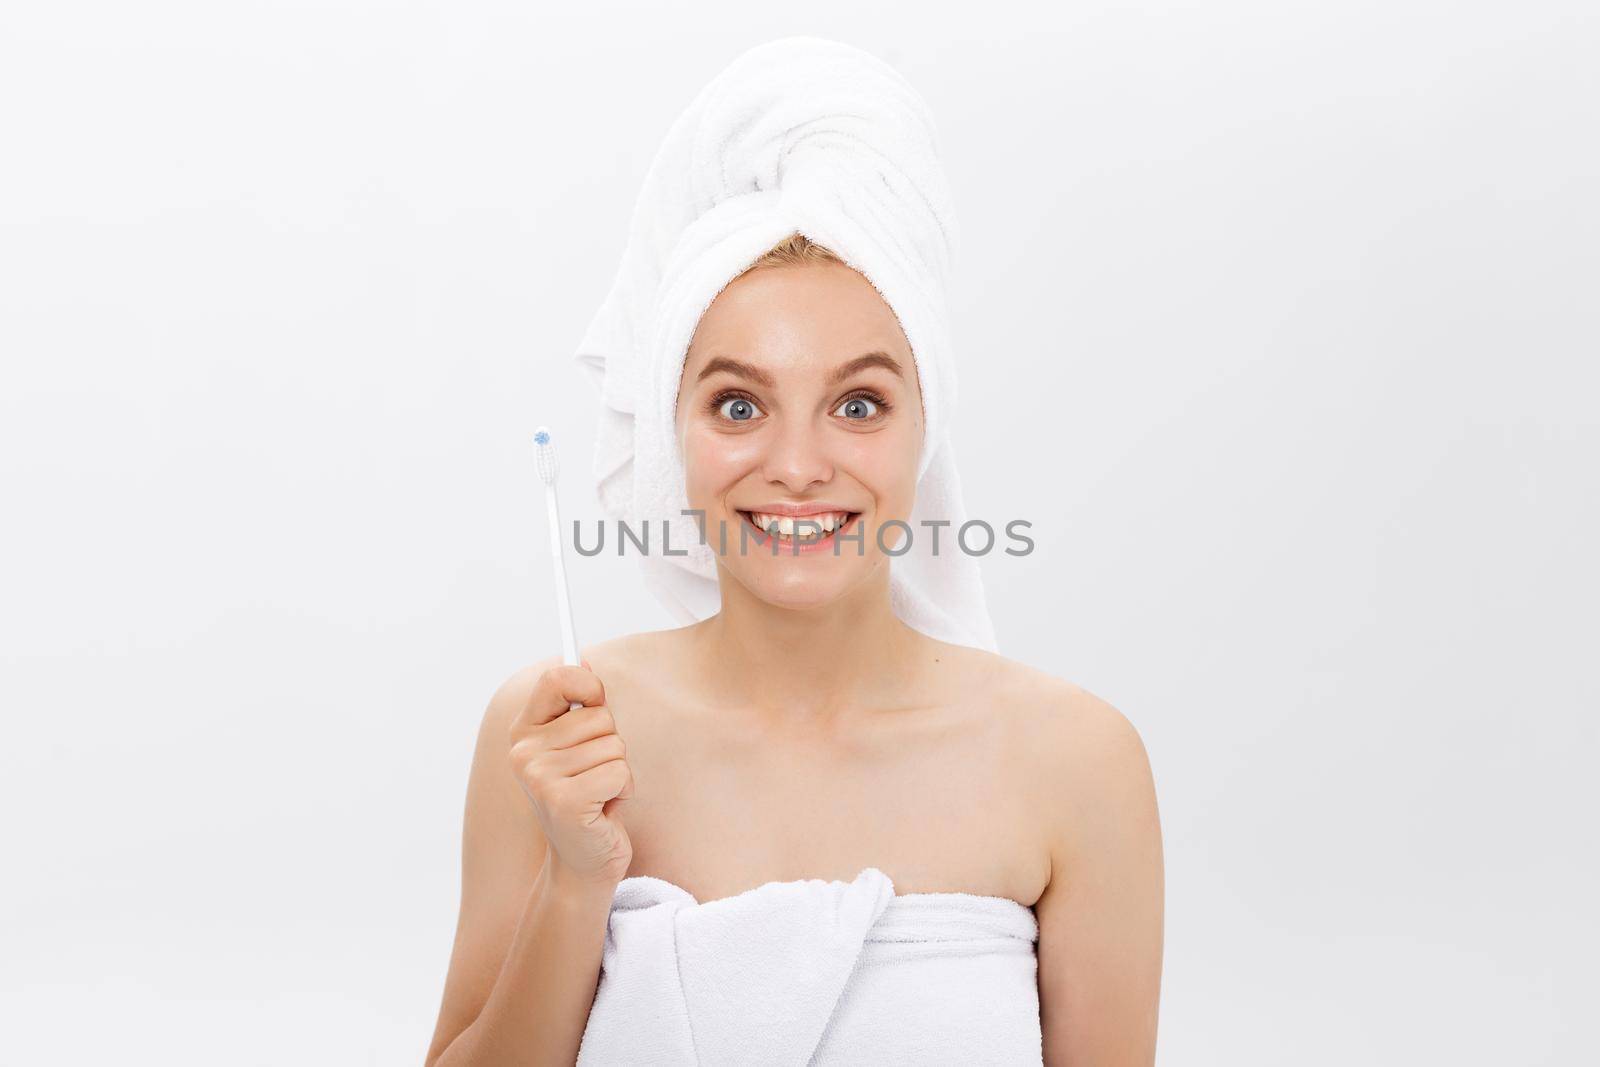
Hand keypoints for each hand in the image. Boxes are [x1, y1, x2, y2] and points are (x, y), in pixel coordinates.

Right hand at [507, 660, 634, 889]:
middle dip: (611, 745)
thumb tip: (583, 660)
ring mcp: (541, 777)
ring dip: (619, 771)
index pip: (556, 678)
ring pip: (615, 745)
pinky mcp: (564, 802)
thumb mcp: (574, 749)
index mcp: (524, 731)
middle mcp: (524, 752)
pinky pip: (620, 771)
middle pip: (601, 716)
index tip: (596, 701)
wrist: (581, 861)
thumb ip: (576, 708)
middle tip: (594, 774)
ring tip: (599, 793)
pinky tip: (605, 809)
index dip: (588, 684)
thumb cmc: (585, 798)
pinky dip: (624, 790)